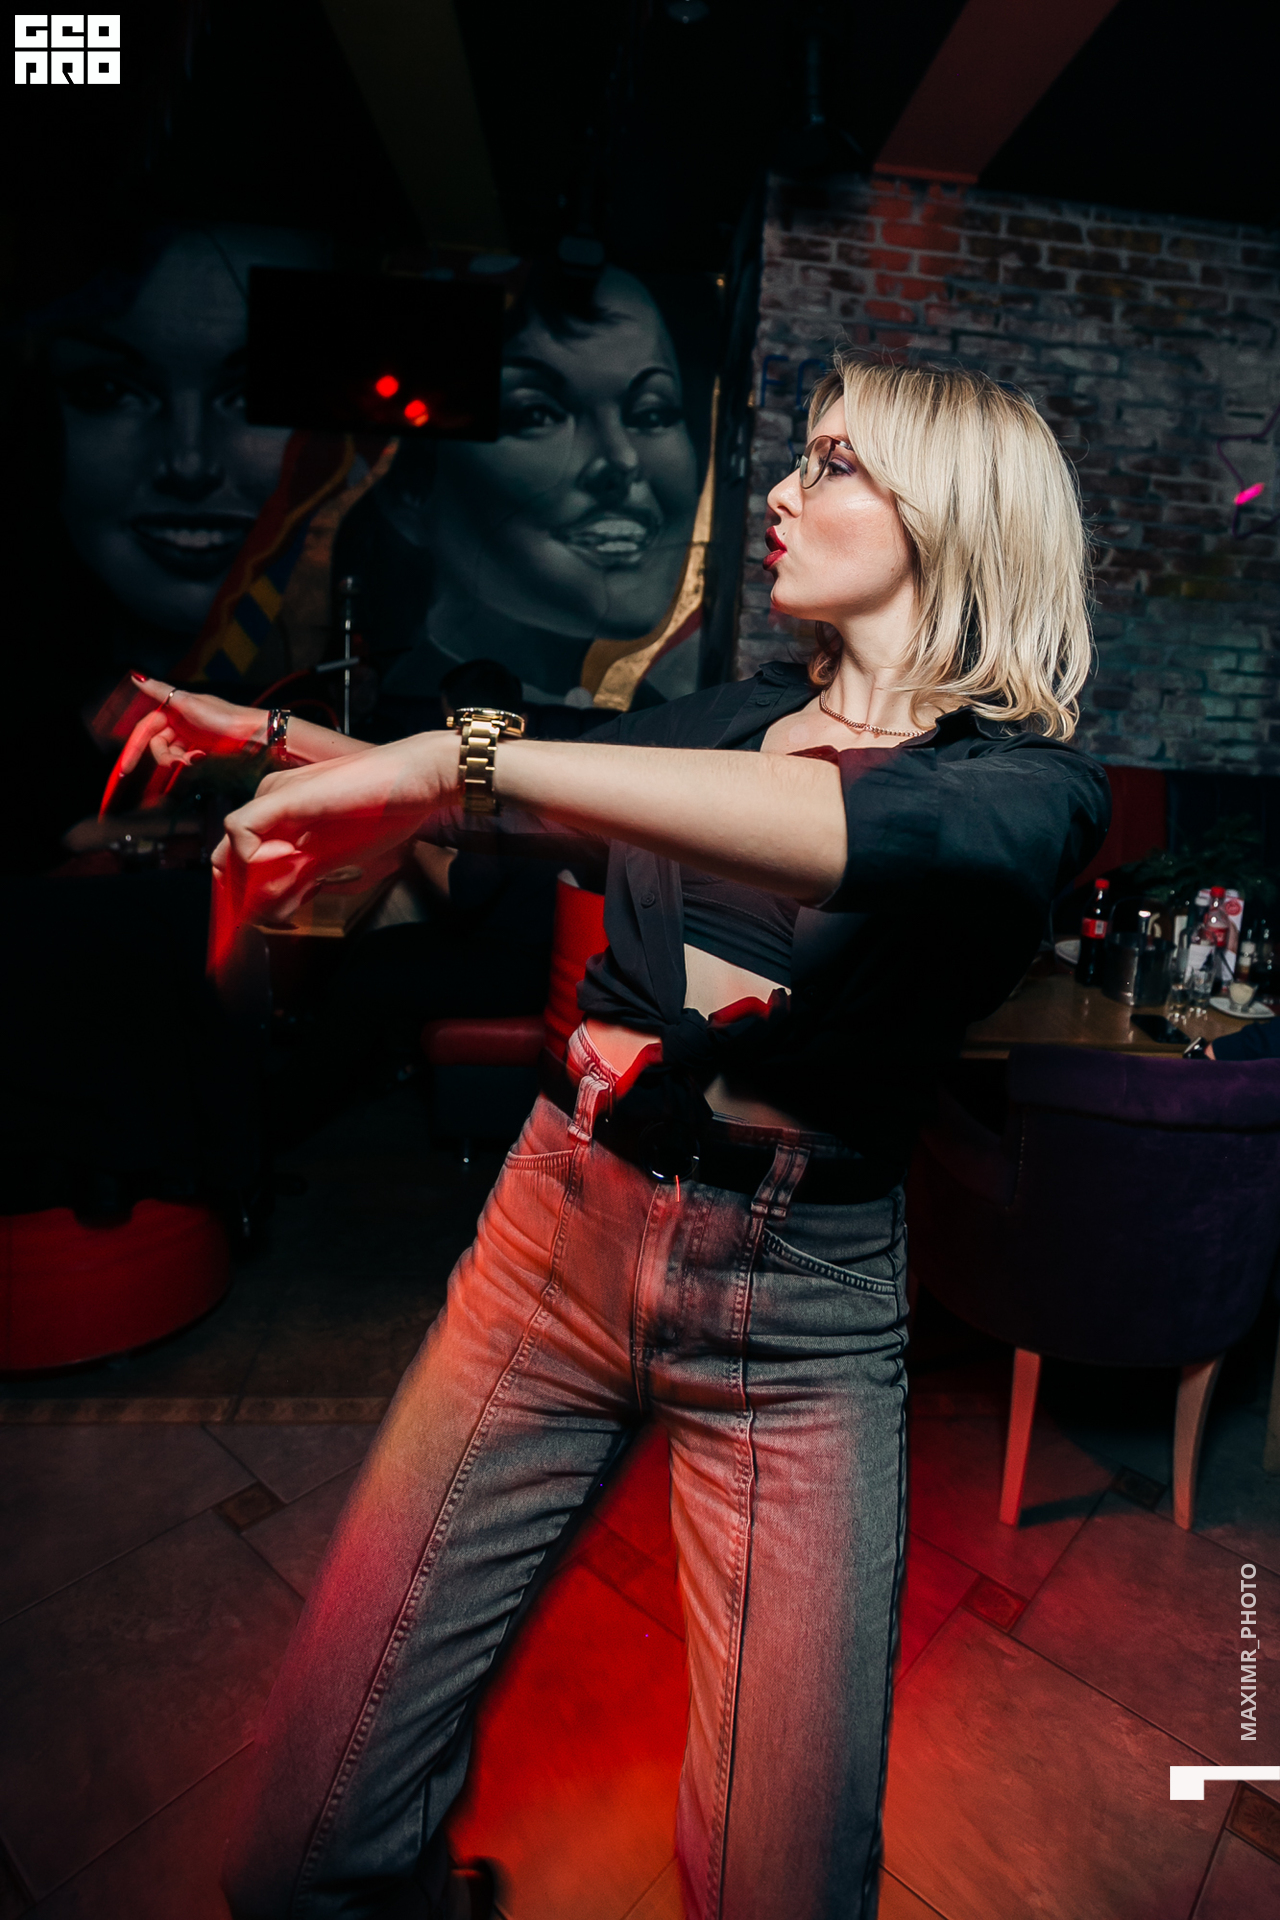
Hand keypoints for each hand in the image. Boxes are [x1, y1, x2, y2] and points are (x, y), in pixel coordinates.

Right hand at [122, 676, 263, 773]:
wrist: (256, 735)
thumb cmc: (226, 717)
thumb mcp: (190, 703)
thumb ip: (161, 691)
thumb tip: (137, 677)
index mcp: (174, 708)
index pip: (145, 730)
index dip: (134, 748)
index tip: (125, 769)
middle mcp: (180, 722)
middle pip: (157, 745)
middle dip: (164, 757)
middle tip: (177, 763)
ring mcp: (190, 737)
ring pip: (170, 755)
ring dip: (178, 761)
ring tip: (194, 760)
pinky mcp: (200, 750)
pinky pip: (184, 760)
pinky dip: (188, 764)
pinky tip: (199, 761)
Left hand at [213, 732, 456, 925]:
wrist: (418, 779)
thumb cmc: (389, 812)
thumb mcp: (339, 858)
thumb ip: (306, 880)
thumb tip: (280, 910)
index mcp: (283, 813)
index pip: (241, 858)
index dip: (250, 892)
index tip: (274, 913)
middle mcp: (271, 802)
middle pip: (227, 857)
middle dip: (246, 895)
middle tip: (279, 913)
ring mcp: (274, 797)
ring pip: (230, 849)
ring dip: (253, 886)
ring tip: (287, 900)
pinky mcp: (283, 797)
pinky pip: (240, 831)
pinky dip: (252, 860)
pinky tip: (287, 868)